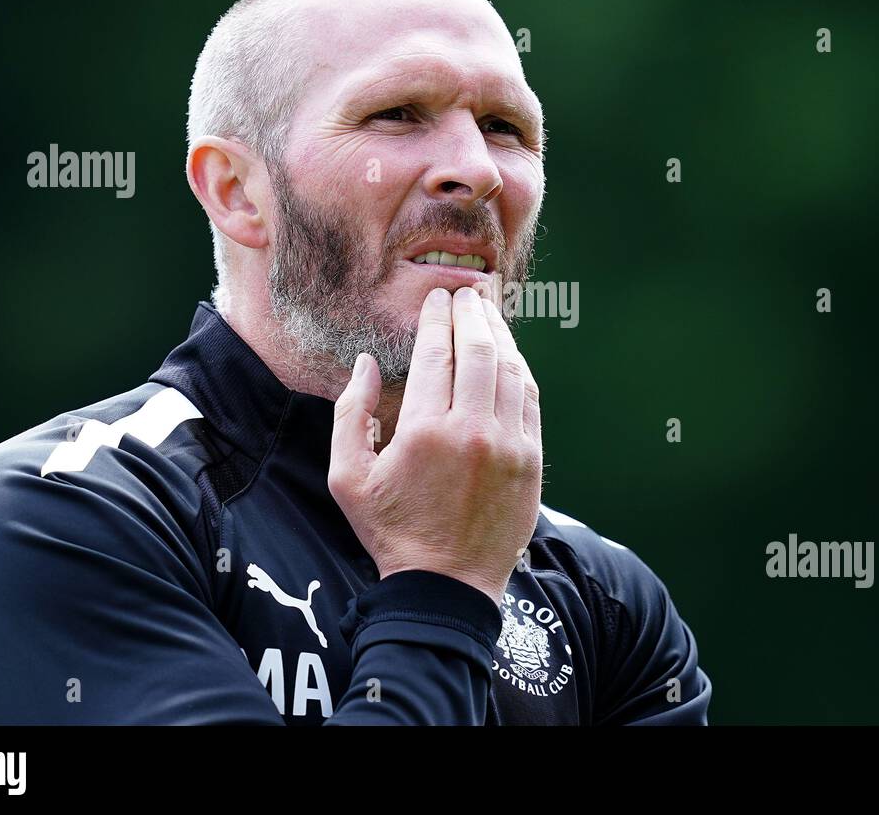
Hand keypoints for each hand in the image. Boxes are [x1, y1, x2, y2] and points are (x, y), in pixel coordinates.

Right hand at [328, 286, 541, 603]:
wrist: (446, 586)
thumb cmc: (392, 530)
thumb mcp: (348, 478)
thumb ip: (351, 414)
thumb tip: (367, 363)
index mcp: (424, 432)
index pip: (437, 354)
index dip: (437, 319)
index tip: (437, 298)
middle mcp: (472, 432)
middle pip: (479, 351)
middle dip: (472, 314)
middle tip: (467, 293)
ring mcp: (508, 445)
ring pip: (510, 370)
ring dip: (500, 335)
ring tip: (489, 312)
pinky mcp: (531, 460)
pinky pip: (529, 399)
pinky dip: (519, 369)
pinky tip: (509, 354)